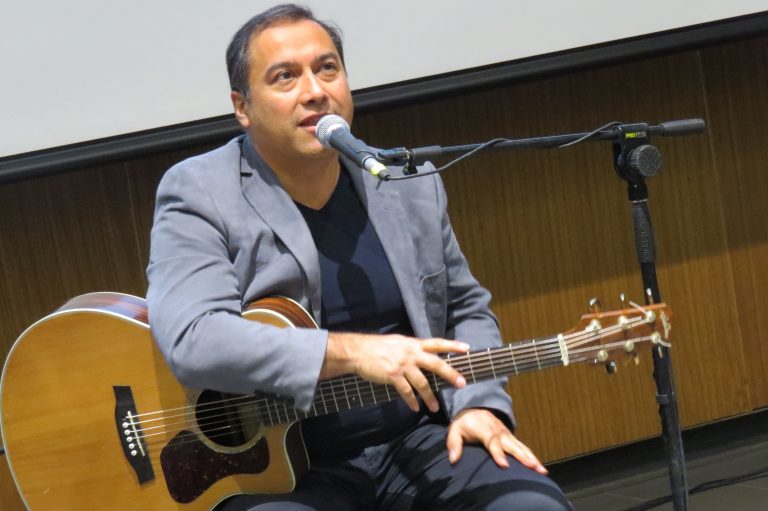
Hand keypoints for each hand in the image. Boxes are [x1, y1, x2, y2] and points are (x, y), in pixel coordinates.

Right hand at [322, 332, 468, 412]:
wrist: (359, 351)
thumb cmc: (377, 347)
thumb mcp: (397, 342)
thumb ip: (411, 348)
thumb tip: (422, 353)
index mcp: (413, 344)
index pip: (436, 343)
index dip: (452, 345)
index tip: (466, 348)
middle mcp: (411, 353)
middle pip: (436, 364)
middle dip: (450, 374)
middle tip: (461, 383)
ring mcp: (402, 365)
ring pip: (422, 383)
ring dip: (430, 397)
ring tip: (435, 407)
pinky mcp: (393, 376)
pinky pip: (406, 392)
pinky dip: (411, 401)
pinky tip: (415, 408)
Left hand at [446, 408, 547, 474]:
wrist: (474, 409)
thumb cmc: (463, 423)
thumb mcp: (454, 430)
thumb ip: (453, 444)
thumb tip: (453, 460)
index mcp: (484, 429)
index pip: (492, 442)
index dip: (498, 453)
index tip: (504, 465)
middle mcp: (498, 431)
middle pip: (511, 445)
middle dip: (523, 456)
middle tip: (533, 466)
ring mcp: (506, 434)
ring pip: (520, 446)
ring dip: (531, 457)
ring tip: (541, 469)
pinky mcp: (510, 437)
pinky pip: (522, 446)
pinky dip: (531, 455)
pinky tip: (538, 466)